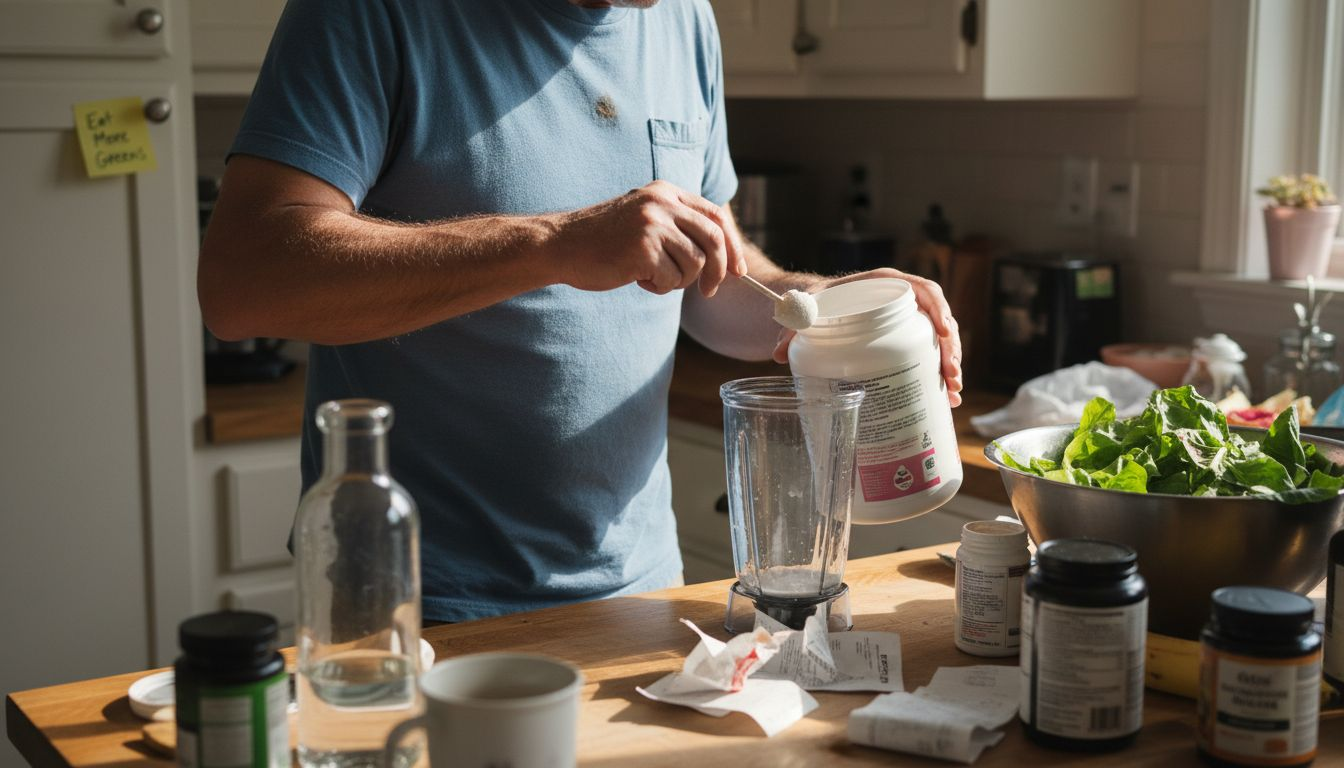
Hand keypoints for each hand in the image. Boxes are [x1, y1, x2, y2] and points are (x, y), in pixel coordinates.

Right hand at [546, 181, 746, 297]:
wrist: (562, 245)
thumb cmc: (603, 239)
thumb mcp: (644, 219)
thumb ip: (678, 226)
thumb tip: (724, 257)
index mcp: (665, 192)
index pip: (715, 217)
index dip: (732, 247)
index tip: (738, 272)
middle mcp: (662, 203)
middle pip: (713, 240)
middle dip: (719, 271)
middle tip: (710, 291)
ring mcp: (652, 224)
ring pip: (694, 263)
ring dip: (679, 281)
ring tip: (653, 277)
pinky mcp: (643, 249)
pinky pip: (671, 279)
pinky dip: (659, 287)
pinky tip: (637, 279)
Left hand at [771, 269, 963, 406]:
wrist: (813, 310)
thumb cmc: (815, 303)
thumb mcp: (805, 310)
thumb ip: (791, 328)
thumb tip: (777, 354)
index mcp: (885, 284)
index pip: (923, 290)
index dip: (938, 310)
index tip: (943, 333)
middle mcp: (902, 301)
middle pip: (938, 320)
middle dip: (950, 349)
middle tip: (950, 376)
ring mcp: (907, 323)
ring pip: (939, 341)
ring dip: (950, 365)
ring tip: (952, 391)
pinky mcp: (904, 342)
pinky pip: (929, 355)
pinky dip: (938, 375)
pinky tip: (945, 398)